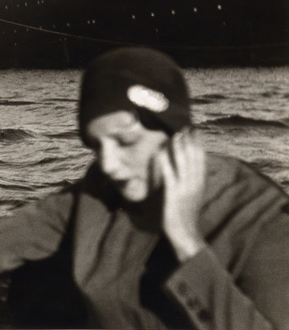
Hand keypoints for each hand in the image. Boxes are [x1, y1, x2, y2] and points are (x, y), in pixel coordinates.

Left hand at [156, 129, 206, 260]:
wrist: (185, 235)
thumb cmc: (184, 215)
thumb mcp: (190, 196)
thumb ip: (189, 182)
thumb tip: (185, 169)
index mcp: (199, 183)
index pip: (201, 159)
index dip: (197, 144)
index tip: (194, 130)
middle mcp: (195, 184)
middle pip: (194, 157)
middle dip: (190, 141)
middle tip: (185, 126)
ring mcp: (185, 189)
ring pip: (184, 163)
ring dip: (179, 147)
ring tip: (175, 133)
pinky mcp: (173, 195)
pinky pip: (169, 175)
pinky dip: (165, 163)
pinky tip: (160, 152)